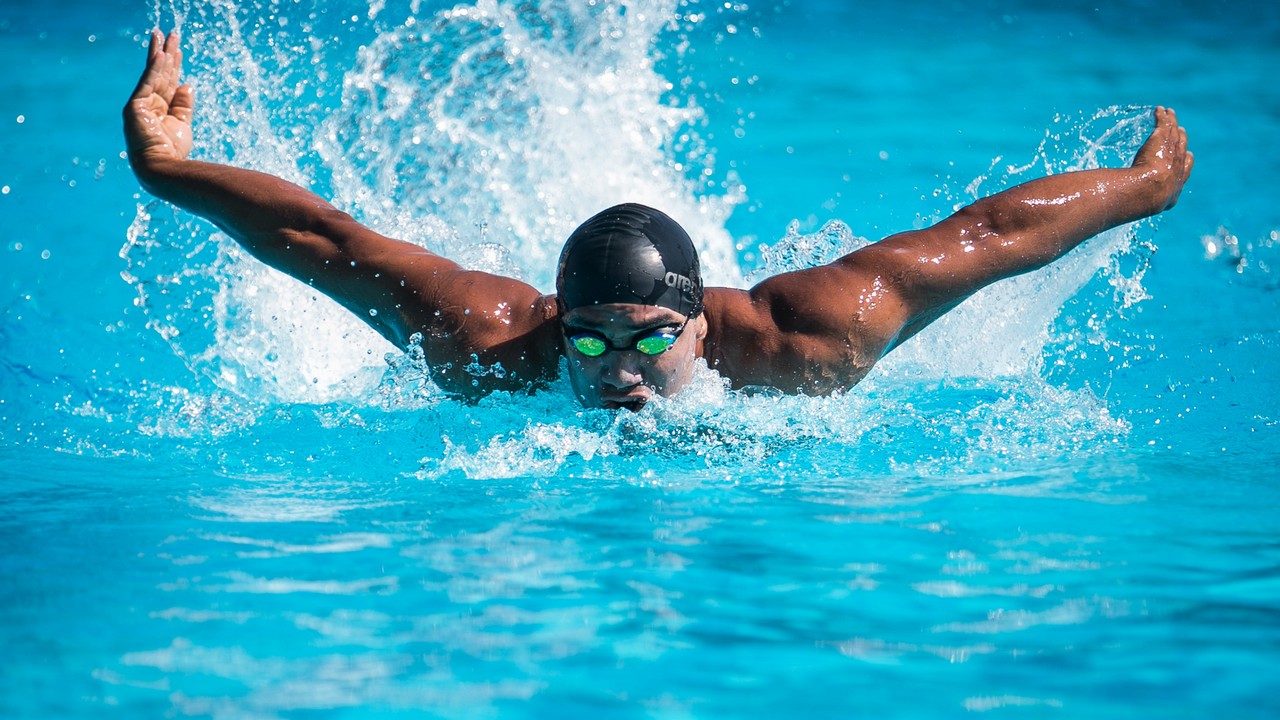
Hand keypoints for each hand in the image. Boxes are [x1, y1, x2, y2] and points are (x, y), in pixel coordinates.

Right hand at [123, 30, 193, 167]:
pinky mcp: (135, 107)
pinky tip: (161, 54)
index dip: (173, 65)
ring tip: (164, 35)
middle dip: (166, 53)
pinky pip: (148, 83)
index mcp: (159, 109)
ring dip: (160, 54)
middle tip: (171, 33)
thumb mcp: (183, 125)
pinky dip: (155, 68)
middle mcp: (148, 105)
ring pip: (153, 74)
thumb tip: (186, 84)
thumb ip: (183, 105)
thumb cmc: (173, 152)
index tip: (178, 48)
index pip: (167, 82)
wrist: (162, 169)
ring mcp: (140, 105)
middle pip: (160, 73)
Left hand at [1131, 106, 1194, 211]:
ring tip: (1169, 114)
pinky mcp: (1161, 139)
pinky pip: (1164, 124)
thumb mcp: (1138, 208)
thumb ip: (1130, 206)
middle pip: (1181, 148)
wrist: (1148, 191)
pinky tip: (1160, 110)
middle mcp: (1177, 168)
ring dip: (1171, 122)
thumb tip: (1111, 215)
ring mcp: (1170, 152)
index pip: (1184, 170)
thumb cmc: (1140, 203)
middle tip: (1179, 130)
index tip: (1187, 154)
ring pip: (1174, 134)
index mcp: (1175, 186)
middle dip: (1180, 138)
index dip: (1185, 161)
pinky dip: (1163, 117)